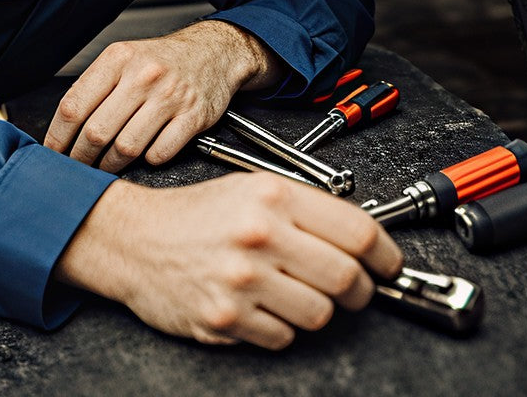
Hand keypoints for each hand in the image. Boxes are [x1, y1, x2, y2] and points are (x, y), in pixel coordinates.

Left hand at [44, 21, 280, 172]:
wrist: (214, 52)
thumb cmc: (162, 61)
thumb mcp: (124, 58)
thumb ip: (94, 87)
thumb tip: (61, 130)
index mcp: (118, 59)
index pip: (73, 106)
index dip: (57, 138)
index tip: (53, 154)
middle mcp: (143, 75)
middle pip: (96, 132)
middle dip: (81, 158)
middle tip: (78, 166)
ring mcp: (170, 96)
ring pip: (126, 148)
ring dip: (111, 164)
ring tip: (107, 164)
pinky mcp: (193, 117)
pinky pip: (159, 153)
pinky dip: (148, 161)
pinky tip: (145, 154)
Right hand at [54, 173, 403, 348]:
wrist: (136, 240)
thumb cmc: (196, 214)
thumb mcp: (252, 188)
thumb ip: (305, 209)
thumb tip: (362, 239)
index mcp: (273, 197)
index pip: (356, 229)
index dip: (385, 253)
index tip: (389, 264)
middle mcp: (260, 235)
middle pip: (346, 278)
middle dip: (360, 289)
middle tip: (355, 288)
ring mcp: (243, 280)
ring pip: (319, 315)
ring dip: (318, 309)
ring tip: (297, 293)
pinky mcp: (226, 319)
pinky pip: (283, 338)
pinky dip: (281, 328)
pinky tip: (263, 306)